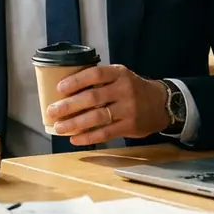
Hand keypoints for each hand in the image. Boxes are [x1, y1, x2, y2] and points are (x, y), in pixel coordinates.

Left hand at [45, 64, 169, 146]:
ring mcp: (128, 109)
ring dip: (75, 123)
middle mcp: (125, 90)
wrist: (161, 104)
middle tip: (52, 111)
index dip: (76, 81)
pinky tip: (74, 139)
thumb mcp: (120, 77)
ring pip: (97, 117)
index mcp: (119, 73)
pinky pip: (105, 133)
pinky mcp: (130, 126)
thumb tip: (66, 91)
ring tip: (59, 127)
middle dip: (69, 105)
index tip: (59, 88)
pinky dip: (88, 137)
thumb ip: (100, 81)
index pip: (95, 74)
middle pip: (93, 97)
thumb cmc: (132, 89)